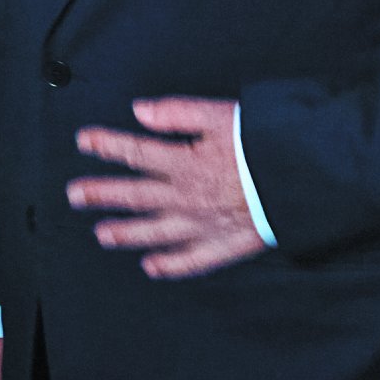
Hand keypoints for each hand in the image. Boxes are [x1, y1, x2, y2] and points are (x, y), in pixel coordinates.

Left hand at [67, 97, 269, 279]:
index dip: (107, 145)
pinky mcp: (226, 245)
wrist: (305, 179)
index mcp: (185, 164)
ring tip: (101, 234)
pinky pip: (191, 261)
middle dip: (101, 194)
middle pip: (136, 196)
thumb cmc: (266, 144)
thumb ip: (178, 113)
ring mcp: (204, 226)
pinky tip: (151, 267)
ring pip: (156, 232)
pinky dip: (170, 265)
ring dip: (126, 233)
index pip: (136, 153)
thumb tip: (140, 112)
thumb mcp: (221, 115)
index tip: (84, 141)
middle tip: (74, 196)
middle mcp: (187, 198)